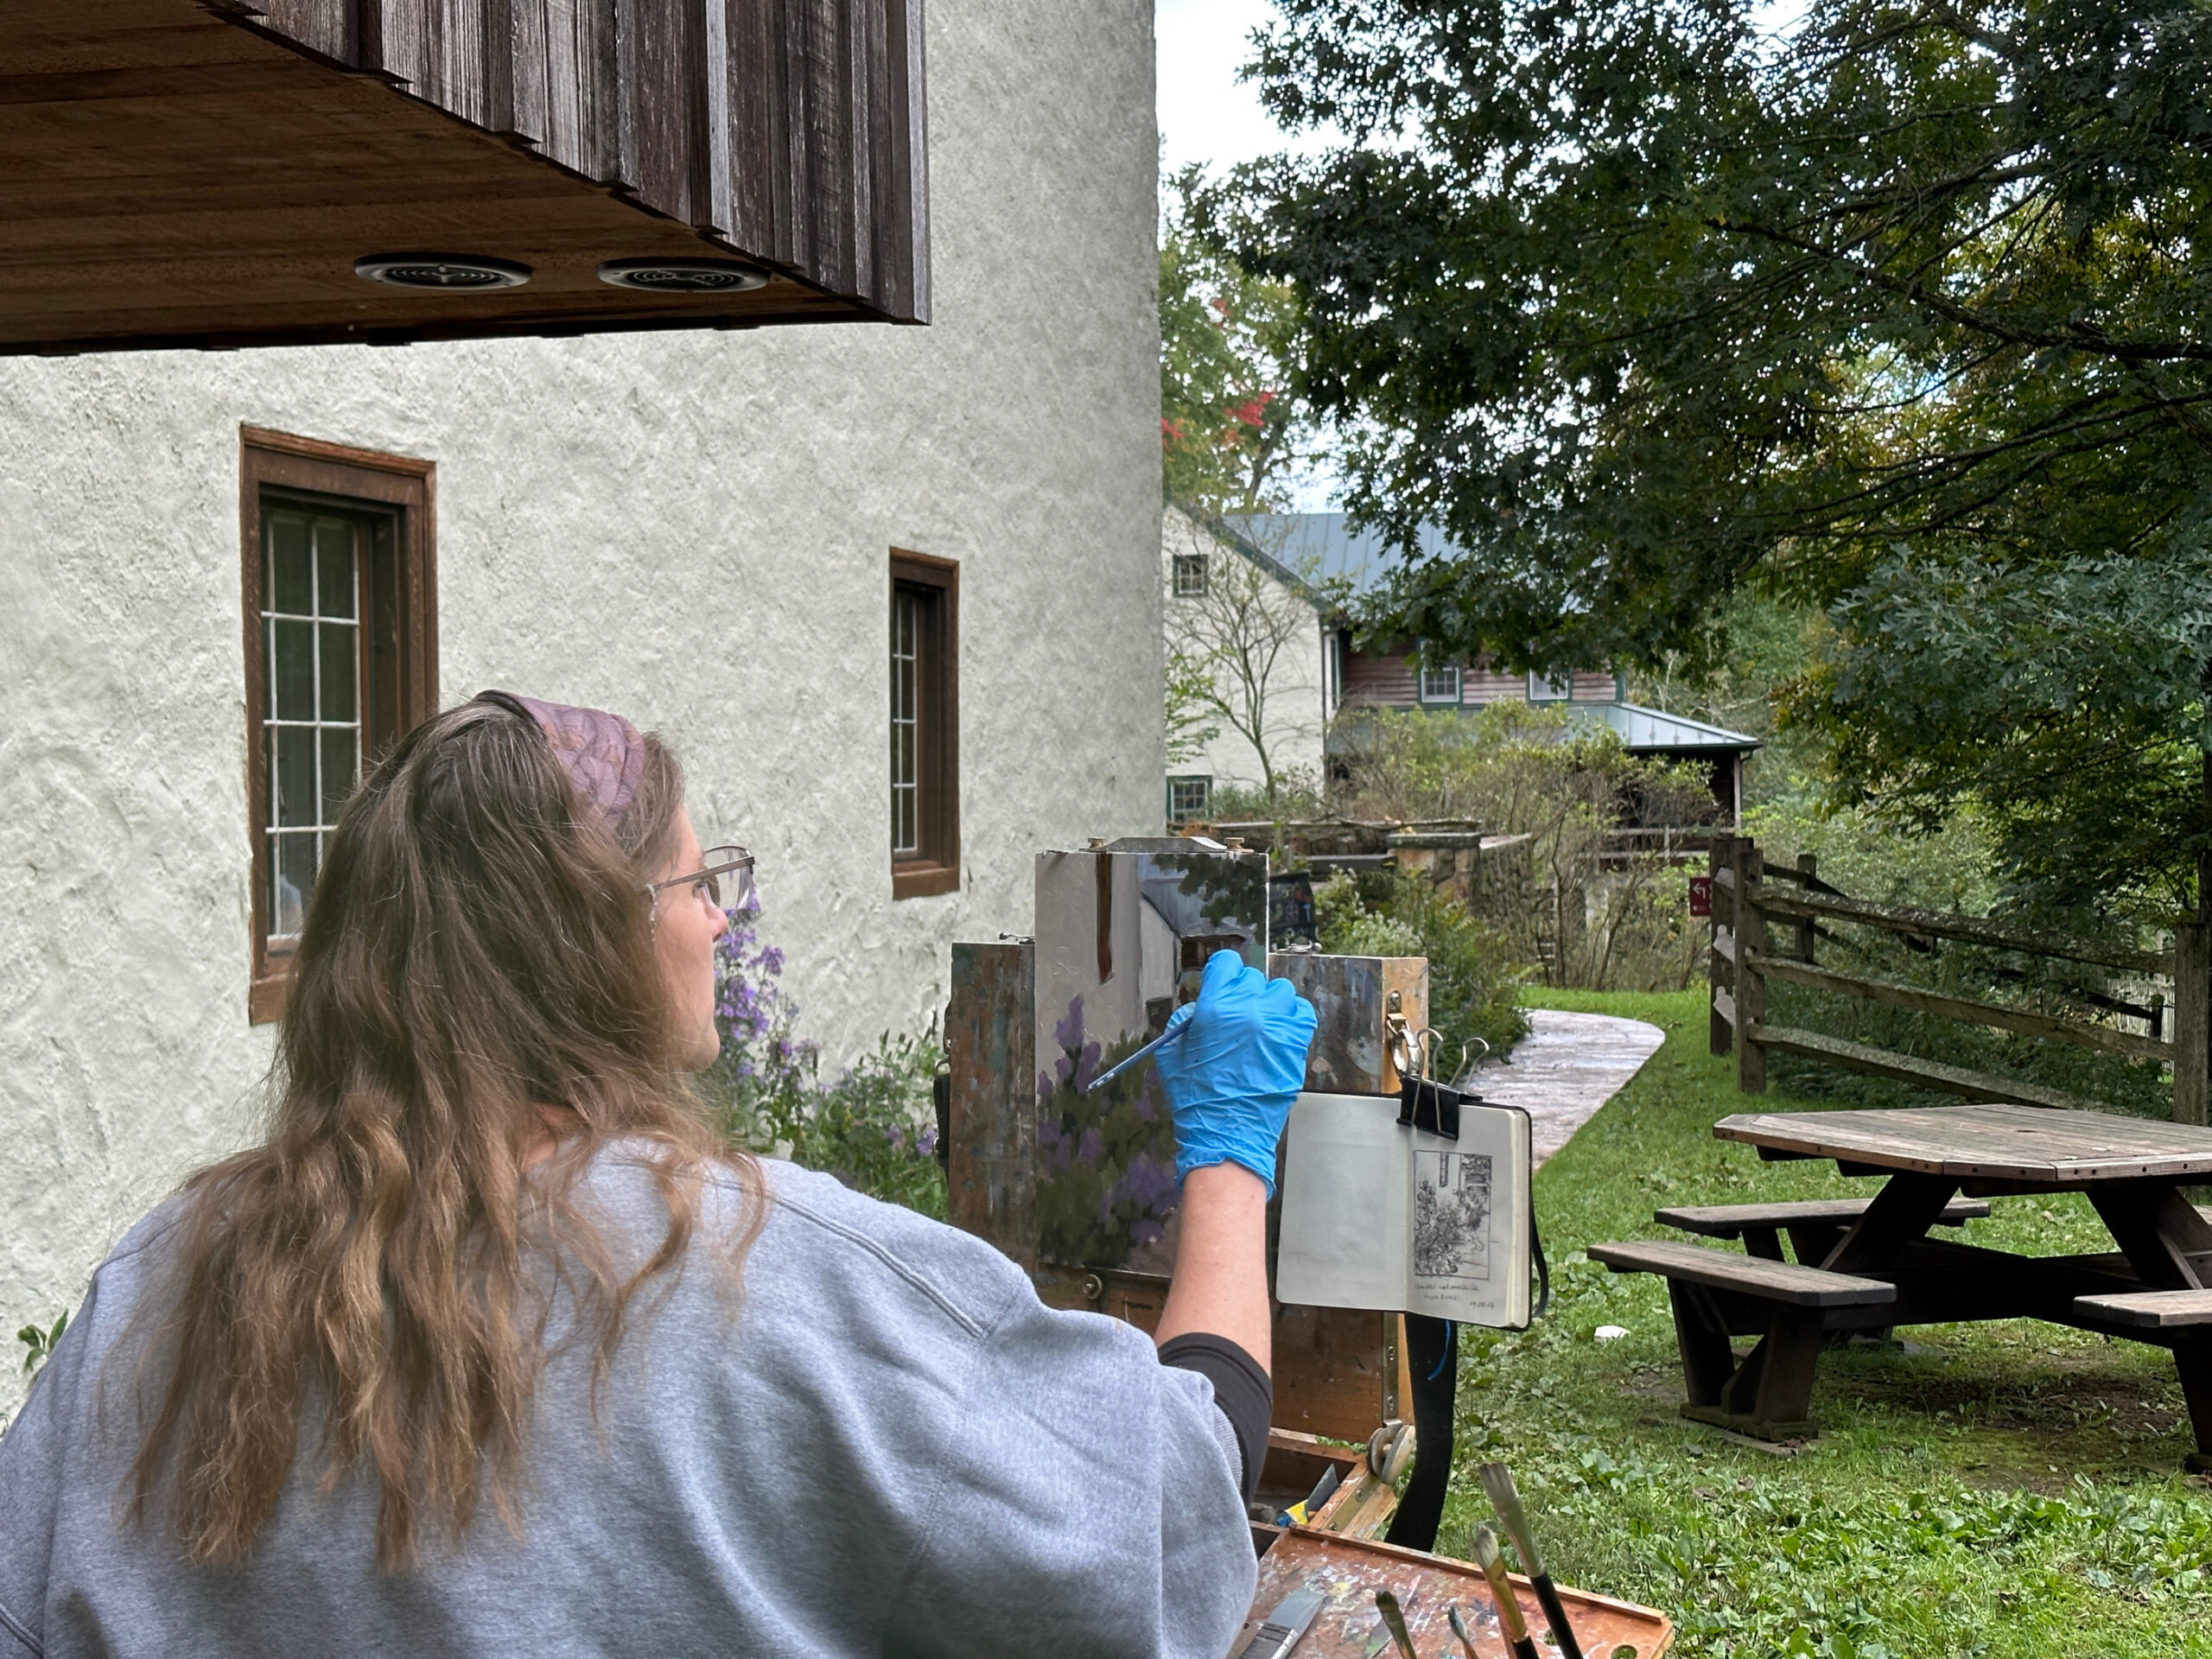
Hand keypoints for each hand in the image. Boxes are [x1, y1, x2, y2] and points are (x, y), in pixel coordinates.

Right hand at [1152, 950, 1316, 1196]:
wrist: (1226, 1133)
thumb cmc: (1196, 1098)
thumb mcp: (1173, 1054)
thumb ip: (1184, 1022)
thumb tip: (1201, 1007)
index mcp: (1216, 1008)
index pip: (1227, 964)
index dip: (1222, 973)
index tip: (1222, 984)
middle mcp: (1249, 1011)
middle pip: (1253, 979)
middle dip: (1242, 993)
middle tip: (1237, 1015)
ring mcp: (1276, 1027)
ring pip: (1281, 992)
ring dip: (1269, 1003)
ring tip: (1260, 1023)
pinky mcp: (1295, 1046)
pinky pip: (1302, 1013)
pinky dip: (1292, 1017)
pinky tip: (1280, 1030)